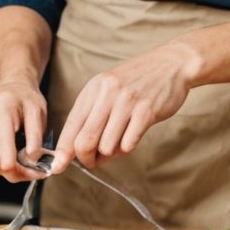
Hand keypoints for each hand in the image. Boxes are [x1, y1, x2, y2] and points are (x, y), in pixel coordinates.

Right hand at [0, 78, 48, 182]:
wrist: (11, 90)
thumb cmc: (26, 100)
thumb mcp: (39, 113)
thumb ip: (36, 136)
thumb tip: (31, 158)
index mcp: (0, 110)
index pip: (4, 154)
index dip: (20, 169)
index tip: (35, 171)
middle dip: (14, 172)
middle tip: (30, 169)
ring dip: (3, 171)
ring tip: (19, 163)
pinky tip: (7, 155)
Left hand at [49, 40, 198, 171]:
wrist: (171, 64)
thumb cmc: (137, 80)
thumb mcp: (107, 89)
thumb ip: (93, 116)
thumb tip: (80, 149)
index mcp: (92, 90)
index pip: (71, 125)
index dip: (63, 150)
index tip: (57, 166)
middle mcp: (106, 95)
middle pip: (85, 140)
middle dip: (86, 158)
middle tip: (92, 162)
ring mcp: (126, 103)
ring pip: (107, 146)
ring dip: (111, 153)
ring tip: (119, 141)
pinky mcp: (147, 111)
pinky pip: (129, 143)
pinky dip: (128, 147)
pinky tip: (132, 135)